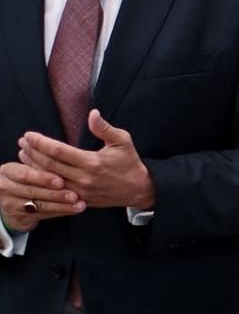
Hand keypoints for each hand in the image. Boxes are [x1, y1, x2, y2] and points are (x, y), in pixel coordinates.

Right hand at [0, 160, 84, 232]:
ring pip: (40, 206)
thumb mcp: (31, 168)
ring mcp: (10, 204)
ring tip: (80, 204)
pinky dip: (60, 212)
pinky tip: (74, 210)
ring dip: (62, 205)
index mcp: (8, 171)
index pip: (25, 174)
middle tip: (75, 195)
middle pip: (33, 191)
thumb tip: (68, 154)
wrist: (13, 199)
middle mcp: (5, 187)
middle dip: (56, 194)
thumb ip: (44, 163)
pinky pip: (43, 215)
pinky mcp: (19, 217)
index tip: (61, 180)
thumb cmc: (28, 178)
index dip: (43, 178)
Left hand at [16, 111, 154, 209]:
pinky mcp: (79, 200)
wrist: (140, 189)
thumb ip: (104, 128)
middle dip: (32, 152)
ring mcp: (80, 191)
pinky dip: (43, 180)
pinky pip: (56, 190)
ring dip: (34, 166)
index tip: (29, 135)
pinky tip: (35, 172)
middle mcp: (84, 178)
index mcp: (92, 162)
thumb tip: (92, 113)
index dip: (41, 142)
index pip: (59, 151)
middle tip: (22, 142)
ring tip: (23, 154)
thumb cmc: (130, 163)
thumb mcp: (123, 141)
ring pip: (49, 178)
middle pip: (49, 164)